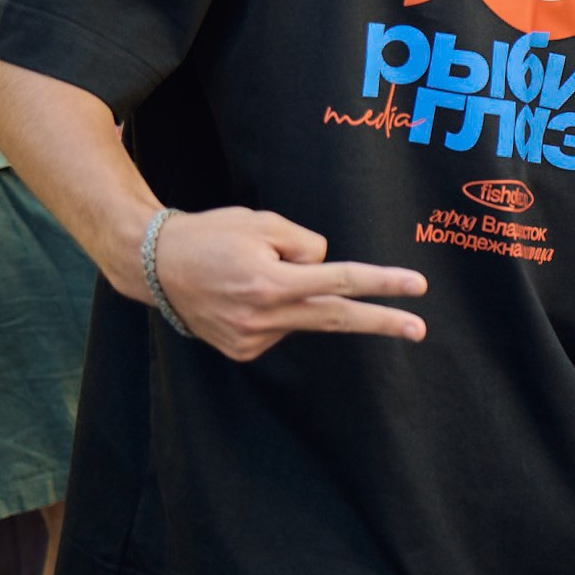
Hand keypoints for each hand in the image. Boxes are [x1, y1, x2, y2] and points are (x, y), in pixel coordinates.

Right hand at [150, 207, 425, 360]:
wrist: (155, 265)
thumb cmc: (214, 234)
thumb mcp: (264, 222)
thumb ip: (307, 246)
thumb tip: (328, 272)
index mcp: (270, 282)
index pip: (341, 280)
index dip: (382, 283)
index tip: (417, 287)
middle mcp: (262, 317)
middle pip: (337, 317)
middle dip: (382, 322)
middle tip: (419, 328)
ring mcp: (251, 339)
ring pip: (304, 313)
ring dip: (299, 294)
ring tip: (252, 273)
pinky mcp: (243, 351)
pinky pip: (282, 324)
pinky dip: (279, 308)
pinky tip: (247, 296)